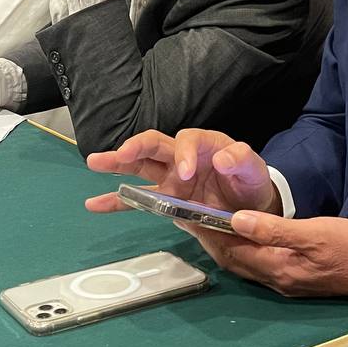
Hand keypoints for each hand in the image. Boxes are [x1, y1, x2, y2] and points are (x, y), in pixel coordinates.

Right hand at [85, 129, 279, 215]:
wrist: (250, 207)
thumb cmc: (250, 182)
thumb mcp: (253, 170)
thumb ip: (242, 160)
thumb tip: (224, 158)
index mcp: (205, 144)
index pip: (187, 140)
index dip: (184, 154)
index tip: (186, 173)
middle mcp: (182, 156)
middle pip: (154, 144)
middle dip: (136, 147)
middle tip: (121, 153)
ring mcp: (170, 177)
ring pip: (139, 165)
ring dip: (117, 163)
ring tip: (94, 162)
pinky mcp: (165, 198)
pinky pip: (137, 199)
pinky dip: (116, 201)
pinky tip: (95, 203)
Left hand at [189, 214, 347, 301]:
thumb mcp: (314, 232)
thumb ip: (274, 228)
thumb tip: (236, 219)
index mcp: (278, 267)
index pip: (231, 250)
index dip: (208, 232)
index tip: (189, 213)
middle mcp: (278, 279)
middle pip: (233, 260)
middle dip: (211, 239)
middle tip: (191, 216)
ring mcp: (287, 281)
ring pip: (245, 263)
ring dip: (226, 245)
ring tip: (210, 223)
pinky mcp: (297, 278)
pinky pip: (259, 264)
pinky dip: (244, 249)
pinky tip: (245, 235)